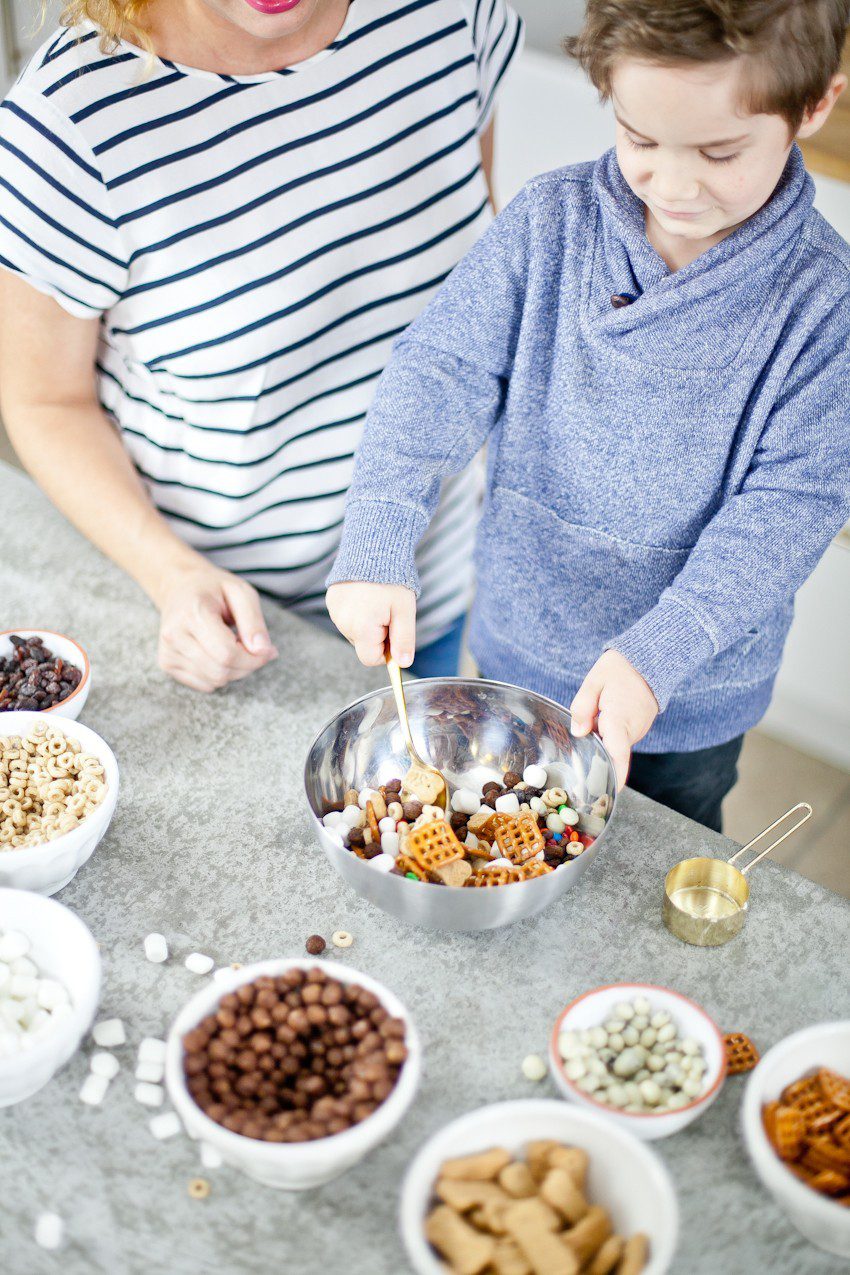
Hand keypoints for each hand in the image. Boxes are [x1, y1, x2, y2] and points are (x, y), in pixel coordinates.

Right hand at [154, 560, 277, 692]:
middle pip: (221, 671)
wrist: (179, 587)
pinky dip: (220, 674)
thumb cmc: (214, 588)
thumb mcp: (241, 593)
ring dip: (234, 670)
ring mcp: (167, 651)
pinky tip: (218, 653)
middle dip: (247, 666)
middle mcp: (174, 634)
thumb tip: (264, 652)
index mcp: (192, 613)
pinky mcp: (166, 663)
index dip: (254, 658)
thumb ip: (254, 622)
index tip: (267, 650)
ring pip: (214, 681)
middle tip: (253, 648)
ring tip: (234, 645)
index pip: (227, 654)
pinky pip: (204, 684)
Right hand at [326, 582, 415, 666]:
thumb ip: (404, 640)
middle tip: (388, 610)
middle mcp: (343, 622)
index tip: (394, 632)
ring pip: (355, 631)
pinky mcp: (331, 600)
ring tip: (376, 600)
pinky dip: (357, 611)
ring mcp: (334, 611)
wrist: (373, 547)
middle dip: (377, 634)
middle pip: (363, 644)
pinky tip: (365, 595)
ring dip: (367, 622)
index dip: (386, 650)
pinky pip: (346, 617)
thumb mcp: (405, 611)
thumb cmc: (392, 580)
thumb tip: (403, 663)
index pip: (371, 659)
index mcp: (361, 628)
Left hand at [569, 651, 658, 788]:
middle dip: (595, 756)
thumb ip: (583, 707)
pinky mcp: (639, 729)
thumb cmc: (619, 669)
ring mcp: (638, 730)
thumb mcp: (594, 681)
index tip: (608, 791)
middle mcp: (632, 729)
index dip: (614, 774)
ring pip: (615, 746)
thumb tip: (578, 732)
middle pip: (611, 752)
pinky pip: (621, 739)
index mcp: (619, 718)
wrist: (649, 662)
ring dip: (601, 741)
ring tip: (593, 720)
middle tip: (577, 759)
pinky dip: (609, 736)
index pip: (617, 753)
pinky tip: (602, 719)